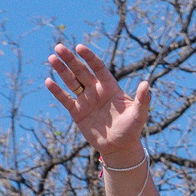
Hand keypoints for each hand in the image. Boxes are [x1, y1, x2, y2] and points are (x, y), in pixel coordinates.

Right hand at [44, 43, 151, 162]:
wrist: (119, 148)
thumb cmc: (131, 130)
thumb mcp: (139, 115)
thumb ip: (142, 100)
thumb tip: (147, 84)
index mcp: (110, 87)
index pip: (98, 68)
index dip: (89, 57)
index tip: (79, 47)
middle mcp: (96, 90)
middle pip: (81, 71)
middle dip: (70, 60)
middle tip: (58, 47)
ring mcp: (86, 100)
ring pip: (71, 82)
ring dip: (61, 70)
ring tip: (51, 58)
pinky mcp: (77, 112)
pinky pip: (65, 99)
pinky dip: (57, 91)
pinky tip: (48, 81)